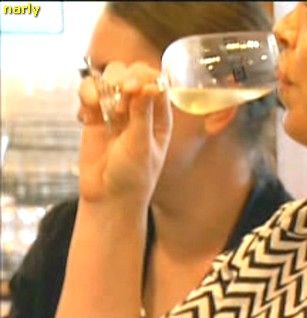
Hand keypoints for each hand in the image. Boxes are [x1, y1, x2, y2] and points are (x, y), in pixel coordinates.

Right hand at [77, 61, 171, 207]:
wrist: (108, 196)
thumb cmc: (134, 175)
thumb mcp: (142, 145)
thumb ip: (142, 114)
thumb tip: (148, 84)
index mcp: (159, 116)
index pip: (156, 81)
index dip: (145, 77)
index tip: (135, 88)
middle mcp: (139, 109)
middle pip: (131, 72)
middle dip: (124, 78)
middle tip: (122, 98)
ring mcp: (115, 110)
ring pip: (109, 78)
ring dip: (105, 85)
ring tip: (105, 108)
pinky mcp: (94, 115)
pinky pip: (89, 91)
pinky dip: (87, 93)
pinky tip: (87, 112)